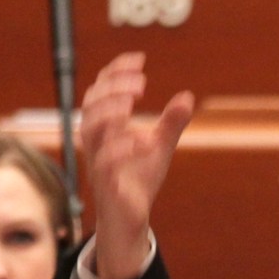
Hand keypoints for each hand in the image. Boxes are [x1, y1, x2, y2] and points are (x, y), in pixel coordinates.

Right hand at [78, 51, 195, 278]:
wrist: (130, 219)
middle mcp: (98, 141)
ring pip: (91, 129)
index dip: (115, 72)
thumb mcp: (160, 147)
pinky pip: (104, 163)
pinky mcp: (106, 184)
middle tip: (141, 84)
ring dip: (110, 112)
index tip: (138, 59)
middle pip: (92, 104)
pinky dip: (121, 149)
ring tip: (133, 104)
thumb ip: (171, 123)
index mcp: (106, 128)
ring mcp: (99, 161)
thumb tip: (187, 97)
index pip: (101, 90)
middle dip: (113, 88)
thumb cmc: (137, 181)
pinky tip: (142, 141)